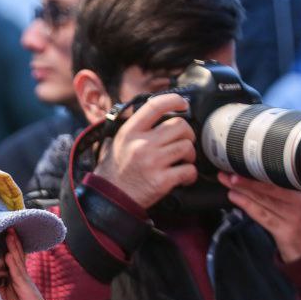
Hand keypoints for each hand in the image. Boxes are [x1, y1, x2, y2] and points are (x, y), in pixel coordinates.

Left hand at [0, 229, 49, 299]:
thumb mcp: (7, 292)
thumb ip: (1, 282)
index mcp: (18, 274)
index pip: (13, 255)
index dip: (10, 244)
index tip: (4, 232)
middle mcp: (22, 273)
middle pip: (17, 253)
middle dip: (13, 239)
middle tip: (7, 225)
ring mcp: (24, 279)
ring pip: (18, 259)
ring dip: (14, 246)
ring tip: (9, 235)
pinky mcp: (25, 287)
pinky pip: (18, 274)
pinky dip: (13, 264)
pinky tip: (9, 255)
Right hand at [92, 93, 197, 208]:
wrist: (110, 199)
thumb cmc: (114, 171)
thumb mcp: (117, 142)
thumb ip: (135, 127)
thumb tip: (157, 113)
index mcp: (130, 132)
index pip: (155, 106)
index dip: (174, 100)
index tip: (183, 104)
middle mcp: (141, 145)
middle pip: (180, 126)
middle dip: (187, 133)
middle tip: (183, 141)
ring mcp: (152, 163)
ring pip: (187, 147)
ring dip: (190, 155)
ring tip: (182, 161)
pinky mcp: (161, 181)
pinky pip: (188, 170)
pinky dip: (190, 174)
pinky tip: (183, 177)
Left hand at [219, 172, 300, 261]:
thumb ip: (287, 184)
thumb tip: (258, 169)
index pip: (282, 176)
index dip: (262, 168)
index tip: (246, 161)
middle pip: (271, 188)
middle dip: (249, 179)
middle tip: (231, 171)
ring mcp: (293, 217)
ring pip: (264, 200)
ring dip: (243, 190)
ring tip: (228, 181)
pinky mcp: (284, 231)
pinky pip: (262, 215)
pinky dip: (247, 204)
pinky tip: (234, 196)